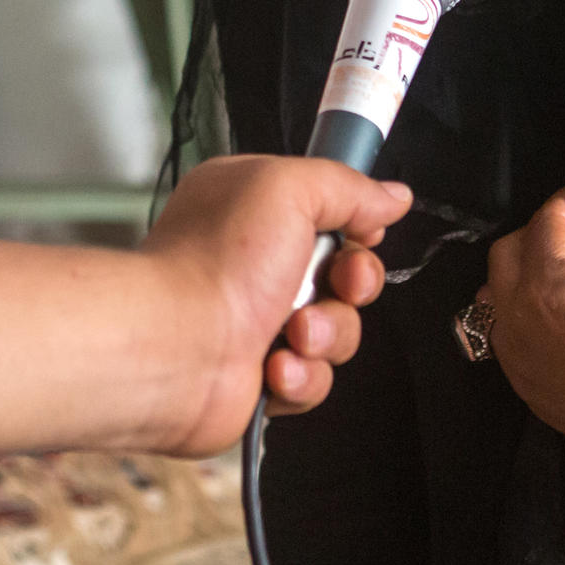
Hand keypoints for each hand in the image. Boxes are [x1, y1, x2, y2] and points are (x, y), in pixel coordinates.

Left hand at [140, 155, 411, 453]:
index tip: (363, 231)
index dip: (356, 225)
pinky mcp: (261, 374)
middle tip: (337, 283)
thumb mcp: (289, 188)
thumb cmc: (213, 266)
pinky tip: (273, 367)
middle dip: (353, 284)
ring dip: (326, 334)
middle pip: (345, 274)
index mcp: (255, 208)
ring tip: (291, 332)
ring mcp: (257, 321)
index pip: (330, 210)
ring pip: (337, 331)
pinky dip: (301, 376)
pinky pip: (315, 378)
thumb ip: (347, 186)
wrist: (174, 350)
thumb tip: (390, 196)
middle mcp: (255, 263)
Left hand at [477, 186, 564, 490]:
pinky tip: (552, 317)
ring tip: (556, 273)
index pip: (542, 225)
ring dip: (518, 276)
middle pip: (504, 256)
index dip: (563, 201)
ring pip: (495, 299)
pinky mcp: (523, 388)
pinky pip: (505, 338)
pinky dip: (521, 316)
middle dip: (533, 235)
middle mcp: (516, 323)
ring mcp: (515, 360)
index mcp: (545, 289)